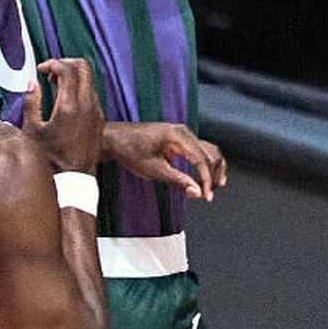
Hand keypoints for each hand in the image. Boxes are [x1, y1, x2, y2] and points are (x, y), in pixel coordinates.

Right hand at [22, 57, 104, 178]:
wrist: (73, 180)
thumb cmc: (51, 160)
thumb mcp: (32, 131)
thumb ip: (31, 102)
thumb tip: (31, 83)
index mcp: (69, 106)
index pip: (67, 68)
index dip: (52, 63)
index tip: (41, 70)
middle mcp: (87, 106)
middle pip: (83, 66)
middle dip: (65, 63)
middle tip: (51, 73)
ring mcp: (96, 112)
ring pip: (89, 79)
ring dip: (73, 76)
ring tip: (55, 87)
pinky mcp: (99, 120)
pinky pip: (92, 94)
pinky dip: (79, 89)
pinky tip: (65, 102)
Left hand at [103, 119, 226, 201]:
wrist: (114, 139)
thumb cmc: (129, 150)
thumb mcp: (153, 170)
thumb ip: (177, 181)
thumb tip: (196, 192)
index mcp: (178, 135)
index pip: (202, 160)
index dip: (207, 180)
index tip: (206, 196)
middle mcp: (183, 132)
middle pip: (210, 154)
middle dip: (213, 176)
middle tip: (208, 195)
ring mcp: (182, 134)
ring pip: (208, 151)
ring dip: (213, 169)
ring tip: (211, 188)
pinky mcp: (178, 139)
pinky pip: (199, 150)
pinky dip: (205, 164)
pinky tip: (205, 177)